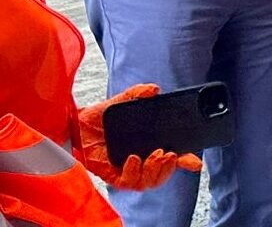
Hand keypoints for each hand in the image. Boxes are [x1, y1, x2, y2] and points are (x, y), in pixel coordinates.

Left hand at [76, 84, 202, 188]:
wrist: (75, 125)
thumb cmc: (100, 116)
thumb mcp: (122, 101)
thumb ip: (138, 93)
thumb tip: (154, 89)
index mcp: (148, 145)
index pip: (172, 157)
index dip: (186, 161)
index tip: (195, 162)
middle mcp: (140, 160)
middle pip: (163, 174)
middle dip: (170, 167)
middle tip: (169, 154)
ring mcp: (127, 169)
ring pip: (149, 182)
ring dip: (156, 171)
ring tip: (156, 155)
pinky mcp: (111, 175)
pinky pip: (128, 182)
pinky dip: (134, 172)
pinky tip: (134, 158)